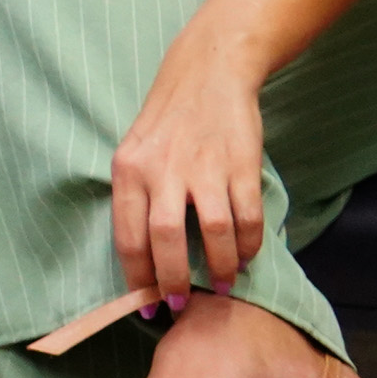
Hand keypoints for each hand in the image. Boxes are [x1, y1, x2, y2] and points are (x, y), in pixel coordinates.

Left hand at [110, 32, 269, 304]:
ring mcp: (204, 167)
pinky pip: (247, 216)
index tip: (146, 305)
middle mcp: (163, 170)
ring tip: (222, 285)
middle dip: (174, 281)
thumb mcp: (135, 151)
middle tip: (180, 304)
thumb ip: (137, 196)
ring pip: (214, 232)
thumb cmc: (167, 121)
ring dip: (220, 267)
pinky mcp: (241, 164)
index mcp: (128, 170)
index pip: (127, 237)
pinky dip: (249, 243)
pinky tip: (245, 256)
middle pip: (166, 240)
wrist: (208, 73)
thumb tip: (143, 257)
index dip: (137, 278)